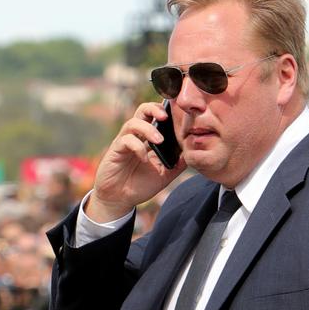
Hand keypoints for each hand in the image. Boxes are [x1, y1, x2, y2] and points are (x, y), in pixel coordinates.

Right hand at [85, 102, 186, 221]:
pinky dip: (137, 147)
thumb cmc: (140, 185)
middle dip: (154, 109)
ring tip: (160, 140)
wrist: (120, 200)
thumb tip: (193, 153)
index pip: (156, 116)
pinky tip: (144, 159)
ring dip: (148, 129)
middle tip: (166, 117)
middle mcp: (136, 136)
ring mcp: (124, 142)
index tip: (178, 113)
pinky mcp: (116, 150)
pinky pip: (126, 140)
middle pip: (142, 111)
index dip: (166, 111)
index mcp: (148, 139)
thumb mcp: (165, 174)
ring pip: (133, 123)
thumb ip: (178, 163)